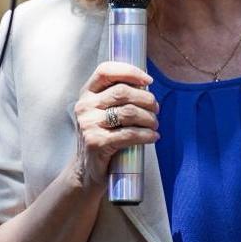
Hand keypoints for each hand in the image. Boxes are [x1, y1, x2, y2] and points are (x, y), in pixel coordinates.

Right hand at [73, 62, 158, 188]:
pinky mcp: (96, 142)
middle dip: (146, 99)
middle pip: (122, 92)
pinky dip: (146, 134)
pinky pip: (129, 134)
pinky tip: (153, 137)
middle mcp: (84, 106)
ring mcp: (88, 124)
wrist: (87, 171)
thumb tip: (146, 84)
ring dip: (149, 118)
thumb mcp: (104, 111)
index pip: (105, 70)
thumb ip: (118, 96)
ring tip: (155, 124)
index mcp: (87, 93)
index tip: (148, 80)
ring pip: (128, 112)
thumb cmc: (103, 136)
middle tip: (156, 108)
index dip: (129, 71)